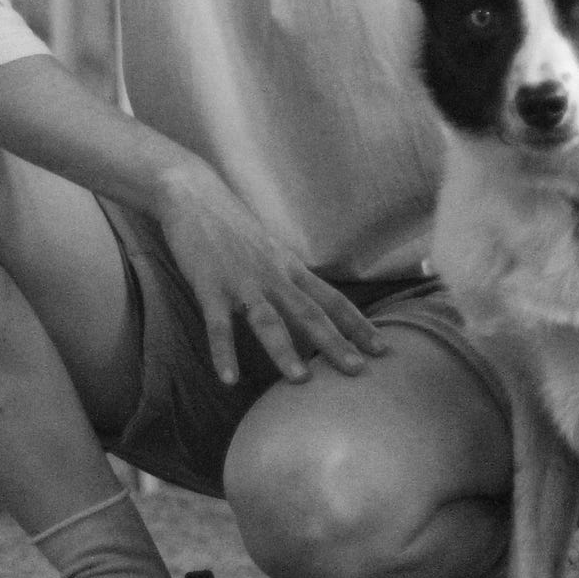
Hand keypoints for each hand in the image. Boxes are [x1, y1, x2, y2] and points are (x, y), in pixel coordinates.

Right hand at [150, 159, 387, 385]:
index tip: (383, 348)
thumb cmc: (234, 228)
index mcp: (290, 268)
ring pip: (268, 321)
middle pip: (310, 313)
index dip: (358, 324)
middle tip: (359, 371)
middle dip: (335, 343)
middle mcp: (272, 275)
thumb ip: (290, 278)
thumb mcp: (272, 251)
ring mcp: (241, 281)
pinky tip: (228, 379)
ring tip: (301, 381)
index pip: (332, 299)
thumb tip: (314, 306)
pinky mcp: (209, 285)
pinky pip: (217, 325)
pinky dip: (223, 353)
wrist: (195, 196)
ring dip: (284, 351)